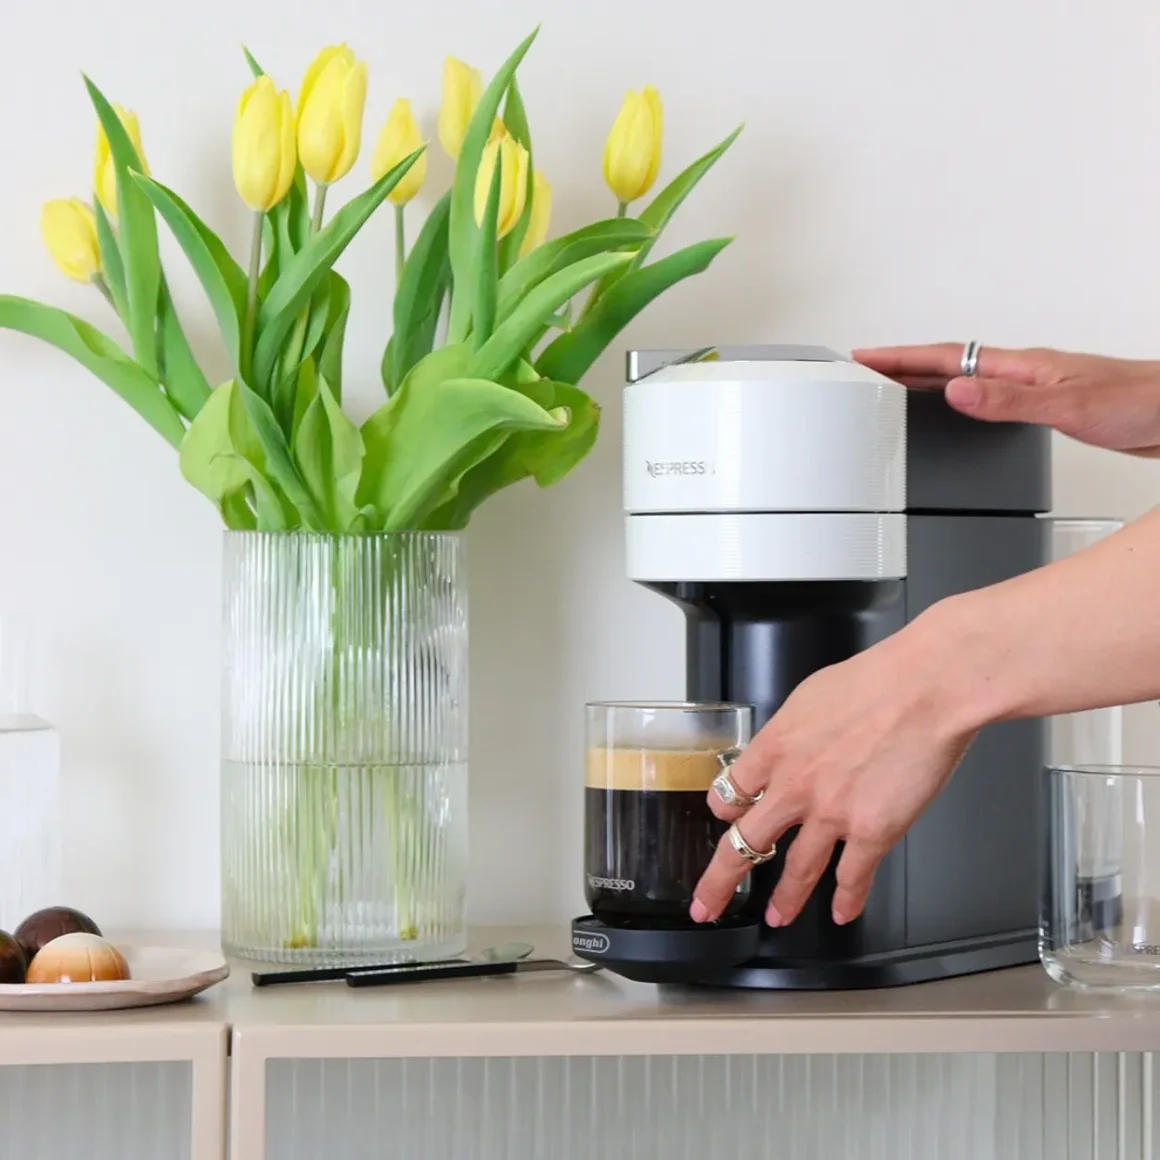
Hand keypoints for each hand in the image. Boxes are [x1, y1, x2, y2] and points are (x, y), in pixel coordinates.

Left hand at [690, 601, 981, 927]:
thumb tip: (790, 745)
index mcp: (773, 748)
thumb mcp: (808, 697)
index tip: (725, 820)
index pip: (729, 793)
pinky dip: (848, 900)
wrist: (924, 689)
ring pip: (796, 870)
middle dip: (720, 881)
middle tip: (706, 903)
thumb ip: (792, 732)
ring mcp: (830, 814)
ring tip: (777, 917)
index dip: (725, 812)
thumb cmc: (875, 681)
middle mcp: (793, 786)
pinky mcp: (872, 831)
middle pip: (742, 844)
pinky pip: (853, 877)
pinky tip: (843, 912)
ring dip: (785, 899)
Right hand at [853, 343, 1159, 456]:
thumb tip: (954, 392)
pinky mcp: (1046, 404)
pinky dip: (957, 398)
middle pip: (946, 363)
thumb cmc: (1138, 403)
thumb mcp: (1066, 406)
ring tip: (894, 385)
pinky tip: (957, 408)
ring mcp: (1033, 385)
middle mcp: (1022, 371)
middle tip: (865, 369)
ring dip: (925, 379)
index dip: (900, 357)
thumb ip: (1007, 401)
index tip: (863, 357)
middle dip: (901, 365)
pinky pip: (985, 396)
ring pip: (964, 377)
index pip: (944, 357)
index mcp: (1020, 366)